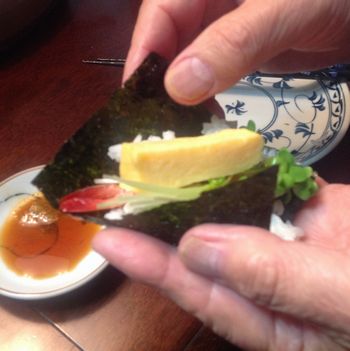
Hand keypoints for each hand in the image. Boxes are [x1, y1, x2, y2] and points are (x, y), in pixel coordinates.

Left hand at [93, 183, 349, 349]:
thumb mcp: (344, 303)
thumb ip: (275, 279)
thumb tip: (200, 247)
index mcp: (266, 314)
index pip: (193, 286)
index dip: (148, 263)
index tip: (108, 237)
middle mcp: (262, 276)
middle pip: (199, 250)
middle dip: (157, 225)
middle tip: (117, 197)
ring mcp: (282, 240)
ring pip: (226, 215)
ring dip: (192, 193)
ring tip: (152, 170)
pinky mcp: (306, 211)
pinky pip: (263, 189)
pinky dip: (239, 172)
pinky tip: (214, 155)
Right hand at [124, 0, 349, 104]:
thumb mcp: (284, 10)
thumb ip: (234, 43)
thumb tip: (179, 87)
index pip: (158, 13)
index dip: (142, 55)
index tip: (135, 99)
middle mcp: (206, 2)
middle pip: (166, 41)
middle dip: (159, 82)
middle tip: (155, 122)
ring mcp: (221, 26)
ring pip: (185, 61)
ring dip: (181, 94)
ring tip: (180, 125)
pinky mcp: (234, 48)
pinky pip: (207, 72)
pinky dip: (202, 96)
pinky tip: (205, 115)